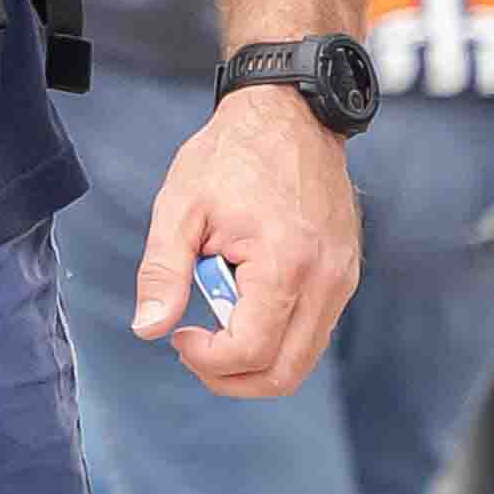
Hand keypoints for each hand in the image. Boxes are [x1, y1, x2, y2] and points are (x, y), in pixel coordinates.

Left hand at [136, 83, 363, 396]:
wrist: (290, 116)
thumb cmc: (232, 156)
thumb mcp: (180, 209)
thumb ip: (162, 273)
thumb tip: (149, 329)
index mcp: (286, 263)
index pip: (251, 351)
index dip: (206, 360)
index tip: (178, 334)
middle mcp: (326, 280)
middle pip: (285, 373)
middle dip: (230, 377)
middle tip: (192, 347)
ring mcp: (343, 280)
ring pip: (302, 359)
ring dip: (252, 358)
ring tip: (215, 320)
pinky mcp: (345, 275)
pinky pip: (313, 331)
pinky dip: (275, 336)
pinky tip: (242, 303)